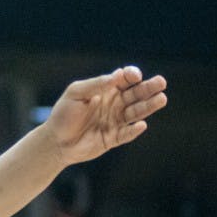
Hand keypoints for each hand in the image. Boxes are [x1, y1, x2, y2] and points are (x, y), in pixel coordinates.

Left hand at [45, 66, 166, 165]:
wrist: (55, 141)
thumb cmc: (63, 114)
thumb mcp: (76, 94)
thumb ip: (96, 84)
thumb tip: (118, 75)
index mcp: (106, 90)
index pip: (124, 80)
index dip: (131, 75)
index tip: (134, 76)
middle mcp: (115, 104)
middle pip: (136, 94)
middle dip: (148, 88)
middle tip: (161, 82)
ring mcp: (115, 121)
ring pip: (136, 112)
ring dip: (148, 106)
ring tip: (161, 99)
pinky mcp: (113, 138)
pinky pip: (126, 134)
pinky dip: (133, 130)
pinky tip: (141, 125)